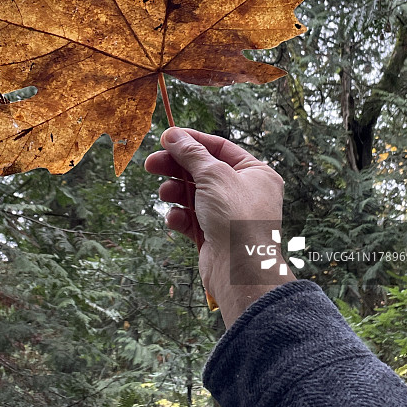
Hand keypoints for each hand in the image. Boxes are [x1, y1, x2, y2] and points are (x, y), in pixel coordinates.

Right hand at [145, 127, 294, 327]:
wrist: (240, 271)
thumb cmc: (236, 218)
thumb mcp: (213, 175)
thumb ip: (191, 153)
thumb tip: (173, 134)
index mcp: (255, 173)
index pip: (220, 148)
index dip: (192, 141)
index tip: (166, 138)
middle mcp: (244, 192)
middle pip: (202, 170)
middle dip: (176, 167)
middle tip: (151, 164)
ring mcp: (228, 215)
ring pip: (194, 194)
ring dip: (176, 192)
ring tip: (165, 193)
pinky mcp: (214, 235)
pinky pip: (191, 219)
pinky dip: (180, 217)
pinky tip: (174, 219)